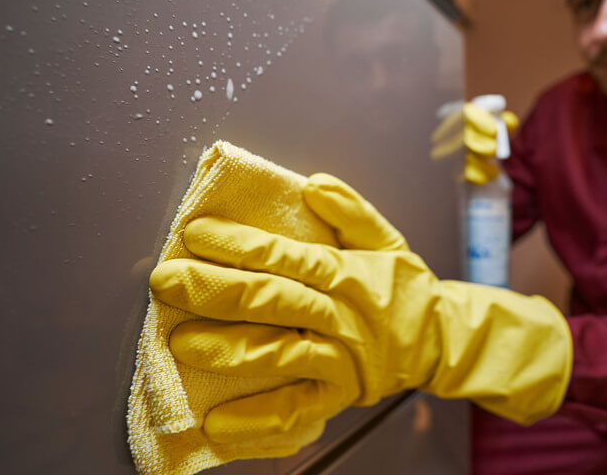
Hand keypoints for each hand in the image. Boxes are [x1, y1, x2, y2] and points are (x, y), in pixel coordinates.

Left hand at [150, 174, 572, 442]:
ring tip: (181, 343)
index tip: (195, 234)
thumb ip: (351, 210)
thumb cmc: (403, 288)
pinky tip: (217, 423)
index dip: (239, 244)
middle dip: (215, 290)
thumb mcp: (386, 239)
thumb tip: (311, 183)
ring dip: (229, 349)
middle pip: (273, 301)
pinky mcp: (339, 398)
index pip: (286, 255)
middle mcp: (341, 317)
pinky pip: (296, 414)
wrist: (440, 341)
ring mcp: (339, 362)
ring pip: (279, 355)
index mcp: (347, 274)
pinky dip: (256, 423)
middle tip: (166, 280)